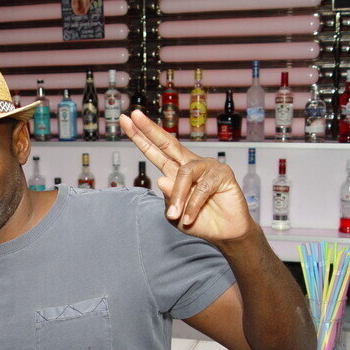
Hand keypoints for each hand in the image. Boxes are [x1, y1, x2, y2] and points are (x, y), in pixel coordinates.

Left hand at [120, 110, 253, 244]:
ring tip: (175, 215)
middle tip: (135, 115)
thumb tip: (160, 178)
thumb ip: (166, 198)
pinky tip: (189, 217)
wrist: (223, 234)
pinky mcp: (223, 174)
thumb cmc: (198, 221)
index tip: (125, 120)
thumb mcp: (174, 214)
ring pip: (184, 173)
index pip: (156, 151)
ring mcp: (207, 166)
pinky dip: (193, 205)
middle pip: (168, 143)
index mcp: (175, 171)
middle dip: (149, 129)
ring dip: (178, 197)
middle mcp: (190, 164)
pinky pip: (201, 188)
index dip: (141, 137)